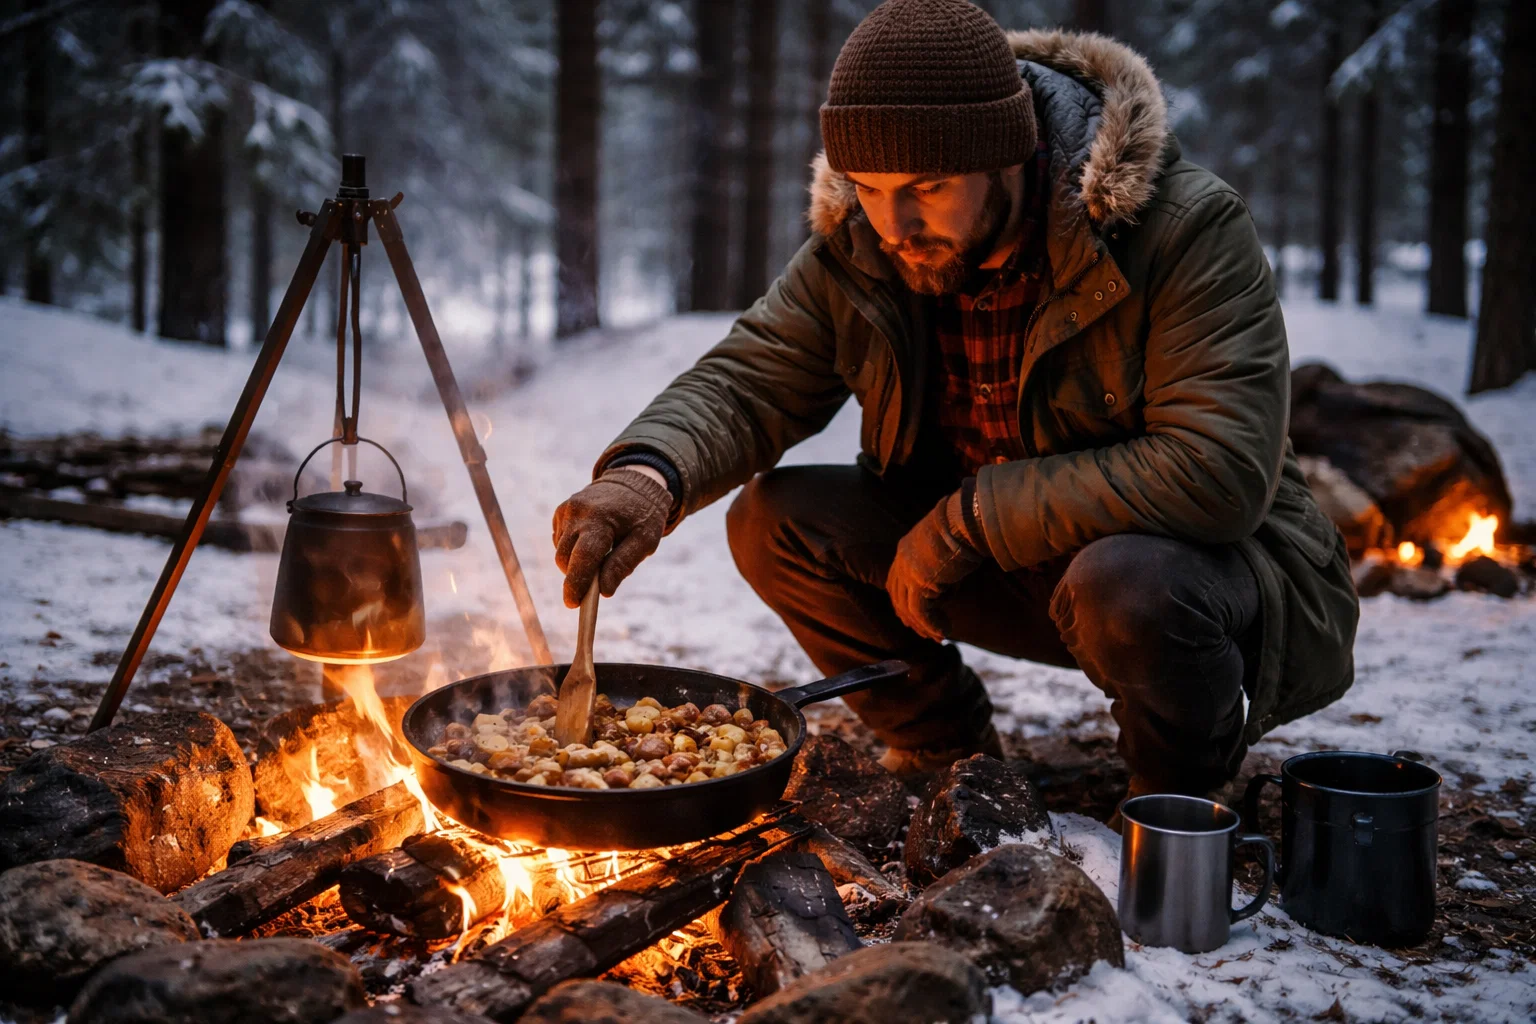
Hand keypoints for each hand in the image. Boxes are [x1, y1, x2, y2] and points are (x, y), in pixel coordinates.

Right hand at [553, 468, 671, 607]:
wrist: (633, 481)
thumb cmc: (643, 514)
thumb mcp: (645, 540)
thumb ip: (623, 565)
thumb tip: (603, 592)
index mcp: (601, 519)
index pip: (583, 557)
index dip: (576, 583)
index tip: (573, 603)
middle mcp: (578, 513)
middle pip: (566, 558)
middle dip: (576, 577)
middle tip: (592, 589)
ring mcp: (567, 510)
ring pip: (561, 552)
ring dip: (576, 562)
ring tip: (601, 553)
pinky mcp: (561, 511)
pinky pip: (560, 540)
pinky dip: (572, 548)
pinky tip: (591, 540)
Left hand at [886, 490, 985, 641]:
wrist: (967, 519)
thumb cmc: (965, 527)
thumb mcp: (947, 547)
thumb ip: (940, 566)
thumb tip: (951, 584)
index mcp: (905, 549)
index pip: (896, 582)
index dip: (905, 602)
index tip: (917, 618)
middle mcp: (901, 560)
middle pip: (898, 598)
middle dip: (911, 619)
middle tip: (928, 634)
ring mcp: (907, 571)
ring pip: (909, 609)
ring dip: (924, 626)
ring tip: (939, 637)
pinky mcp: (918, 582)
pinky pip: (921, 612)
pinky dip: (933, 625)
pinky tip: (945, 632)